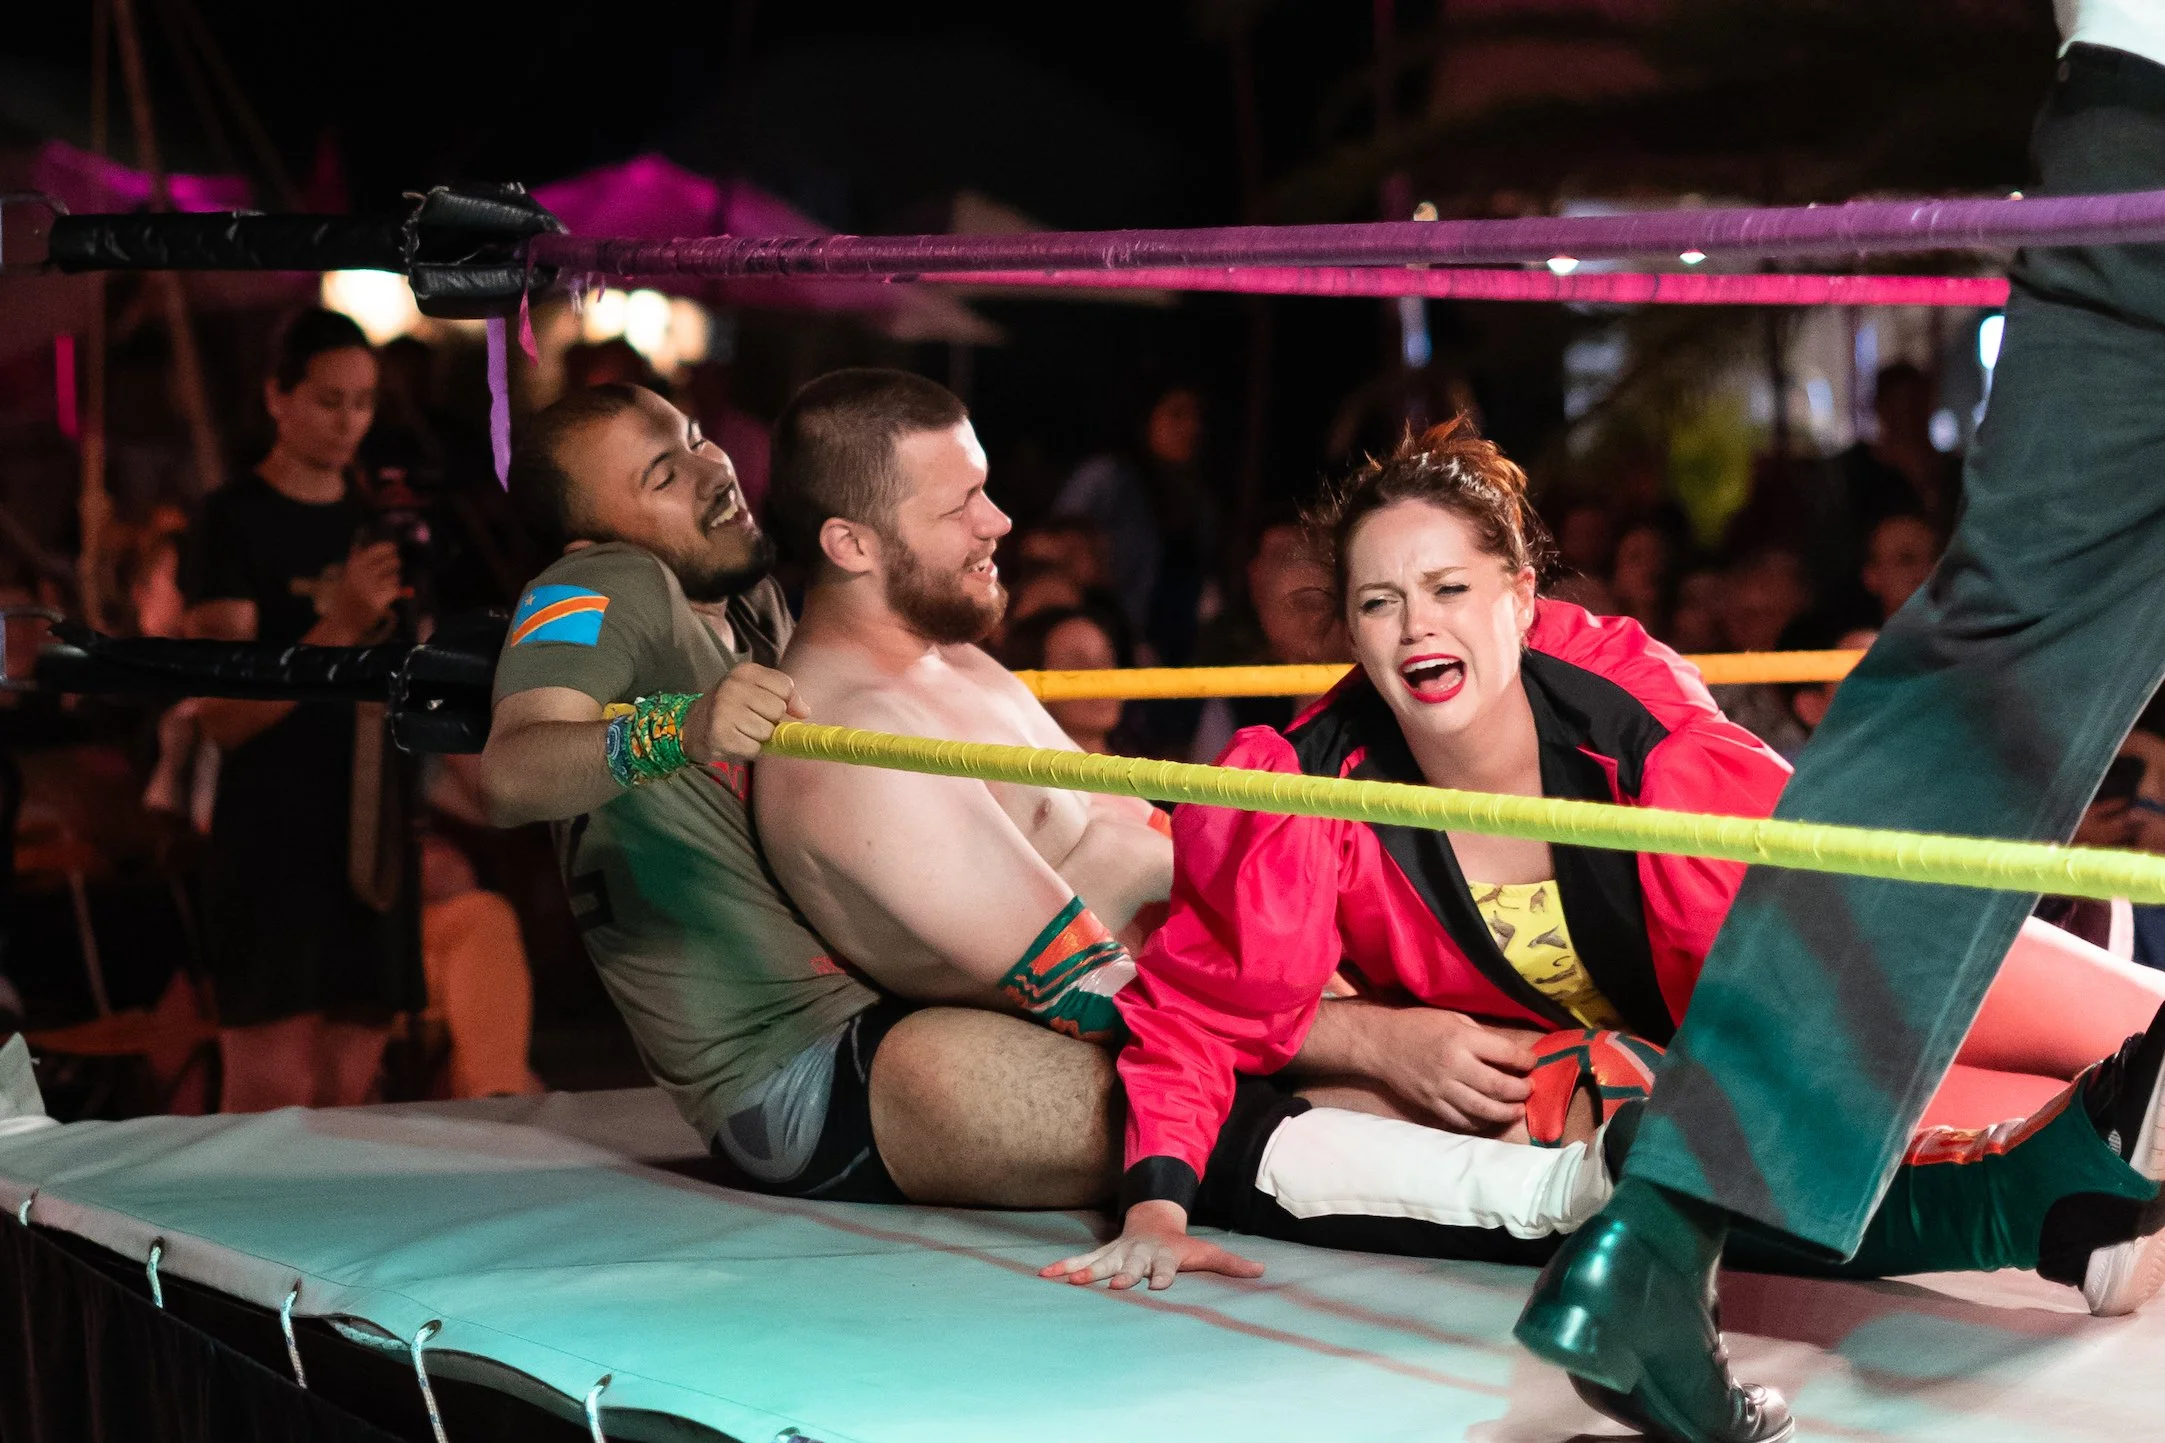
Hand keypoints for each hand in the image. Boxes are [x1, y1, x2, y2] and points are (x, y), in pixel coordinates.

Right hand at [321, 541, 402, 641]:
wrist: (343, 622)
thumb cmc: (344, 599)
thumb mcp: (346, 578)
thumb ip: (353, 562)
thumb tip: (358, 545)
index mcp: (353, 567)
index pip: (375, 551)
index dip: (387, 547)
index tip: (393, 547)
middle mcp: (362, 575)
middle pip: (390, 562)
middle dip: (395, 563)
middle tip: (396, 564)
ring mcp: (371, 588)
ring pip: (395, 576)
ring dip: (395, 579)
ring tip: (388, 583)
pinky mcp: (380, 600)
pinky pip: (395, 589)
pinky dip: (395, 591)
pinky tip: (389, 593)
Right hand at [683, 663, 807, 762]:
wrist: (693, 726)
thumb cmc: (732, 708)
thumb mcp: (756, 692)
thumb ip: (785, 696)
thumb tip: (805, 712)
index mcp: (745, 672)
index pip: (785, 687)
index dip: (784, 702)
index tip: (768, 706)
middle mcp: (733, 687)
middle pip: (778, 710)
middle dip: (770, 721)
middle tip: (751, 720)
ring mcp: (724, 711)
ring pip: (767, 732)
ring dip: (759, 737)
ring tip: (743, 731)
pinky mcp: (720, 735)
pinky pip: (754, 748)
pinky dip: (749, 749)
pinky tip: (736, 741)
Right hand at [1038, 1201, 1264, 1291]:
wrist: (1153, 1221)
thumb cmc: (1181, 1245)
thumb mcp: (1207, 1252)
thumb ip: (1231, 1264)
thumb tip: (1263, 1271)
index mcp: (1164, 1257)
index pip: (1164, 1268)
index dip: (1162, 1276)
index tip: (1158, 1286)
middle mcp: (1139, 1256)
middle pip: (1131, 1266)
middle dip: (1123, 1276)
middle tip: (1115, 1286)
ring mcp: (1118, 1255)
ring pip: (1101, 1263)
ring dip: (1086, 1271)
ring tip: (1072, 1281)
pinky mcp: (1102, 1255)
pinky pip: (1080, 1261)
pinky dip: (1063, 1267)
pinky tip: (1044, 1275)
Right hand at [1373, 1008, 1537, 1132]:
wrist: (1381, 1043)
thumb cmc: (1419, 1026)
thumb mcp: (1453, 1018)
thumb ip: (1480, 1036)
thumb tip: (1508, 1055)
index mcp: (1461, 1039)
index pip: (1504, 1054)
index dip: (1525, 1061)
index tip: (1532, 1063)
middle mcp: (1453, 1066)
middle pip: (1498, 1086)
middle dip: (1520, 1090)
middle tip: (1529, 1089)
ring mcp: (1441, 1089)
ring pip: (1482, 1109)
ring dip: (1506, 1112)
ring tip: (1517, 1109)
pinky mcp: (1431, 1104)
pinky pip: (1461, 1120)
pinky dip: (1480, 1122)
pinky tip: (1489, 1117)